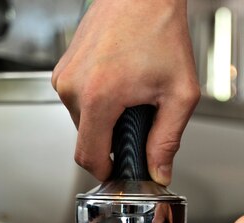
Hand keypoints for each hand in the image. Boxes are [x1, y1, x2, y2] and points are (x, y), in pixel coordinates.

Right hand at [52, 0, 199, 183]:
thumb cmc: (160, 30)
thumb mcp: (179, 94)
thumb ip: (168, 139)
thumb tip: (159, 170)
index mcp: (98, 97)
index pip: (89, 157)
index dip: (108, 172)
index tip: (123, 171)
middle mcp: (72, 86)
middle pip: (87, 140)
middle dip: (114, 141)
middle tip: (143, 121)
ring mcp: (64, 75)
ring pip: (83, 121)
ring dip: (108, 120)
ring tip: (134, 96)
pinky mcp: (64, 67)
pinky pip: (79, 100)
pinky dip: (101, 102)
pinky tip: (123, 84)